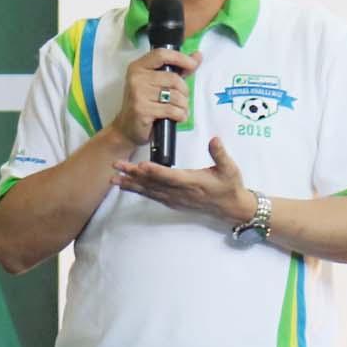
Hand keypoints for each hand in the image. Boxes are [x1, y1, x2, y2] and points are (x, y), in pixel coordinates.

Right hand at [110, 45, 198, 149]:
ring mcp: (138, 94)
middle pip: (173, 78)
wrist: (127, 129)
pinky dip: (180, 115)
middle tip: (183, 99)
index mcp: (138, 67)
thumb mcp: (158, 84)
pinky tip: (178, 117)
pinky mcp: (142, 110)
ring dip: (183, 105)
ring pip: (175, 95)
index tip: (193, 64)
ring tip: (180, 110)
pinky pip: (171, 110)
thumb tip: (198, 55)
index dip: (180, 58)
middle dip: (184, 90)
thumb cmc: (145, 104)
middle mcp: (136, 77)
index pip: (162, 54)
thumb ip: (178, 69)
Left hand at [114, 136, 259, 230]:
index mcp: (193, 182)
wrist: (231, 207)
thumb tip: (214, 139)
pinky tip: (129, 187)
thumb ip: (220, 153)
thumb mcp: (230, 168)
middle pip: (154, 183)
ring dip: (132, 184)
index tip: (141, 165)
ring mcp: (176, 199)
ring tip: (115, 179)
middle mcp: (181, 192)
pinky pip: (153, 196)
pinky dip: (140, 191)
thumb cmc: (230, 185)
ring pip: (150, 191)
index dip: (155, 171)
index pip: (171, 176)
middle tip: (117, 166)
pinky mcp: (174, 202)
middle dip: (134, 175)